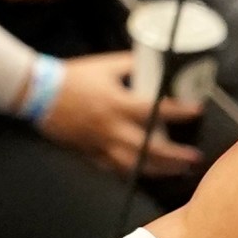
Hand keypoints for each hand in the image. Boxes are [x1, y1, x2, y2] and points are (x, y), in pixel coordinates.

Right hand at [38, 53, 202, 177]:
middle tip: (194, 158)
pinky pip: (115, 169)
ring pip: (135, 165)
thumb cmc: (74, 76)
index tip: (197, 110)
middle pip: (151, 149)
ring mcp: (101, 145)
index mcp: (118, 104)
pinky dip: (133, 172)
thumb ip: (131, 64)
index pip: (158, 110)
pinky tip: (146, 173)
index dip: (181, 111)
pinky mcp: (90, 154)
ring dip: (159, 170)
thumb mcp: (106, 64)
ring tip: (177, 170)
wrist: (40, 94)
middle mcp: (113, 129)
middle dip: (175, 157)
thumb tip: (155, 63)